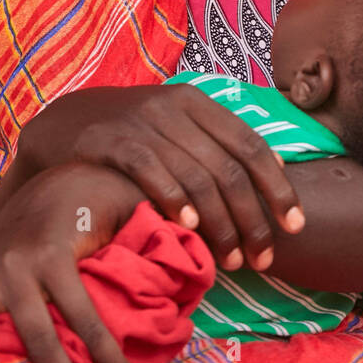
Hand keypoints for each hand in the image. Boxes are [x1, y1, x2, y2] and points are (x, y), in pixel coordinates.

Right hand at [18, 82, 304, 271]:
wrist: (66, 120)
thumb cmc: (134, 133)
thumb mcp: (178, 126)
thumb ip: (218, 143)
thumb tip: (276, 167)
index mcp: (198, 102)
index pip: (251, 145)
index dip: (278, 187)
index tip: (295, 226)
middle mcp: (175, 107)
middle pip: (229, 168)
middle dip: (252, 219)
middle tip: (262, 259)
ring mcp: (142, 121)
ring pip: (197, 176)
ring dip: (220, 224)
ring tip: (232, 260)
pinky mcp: (111, 139)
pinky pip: (151, 171)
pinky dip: (174, 199)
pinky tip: (189, 228)